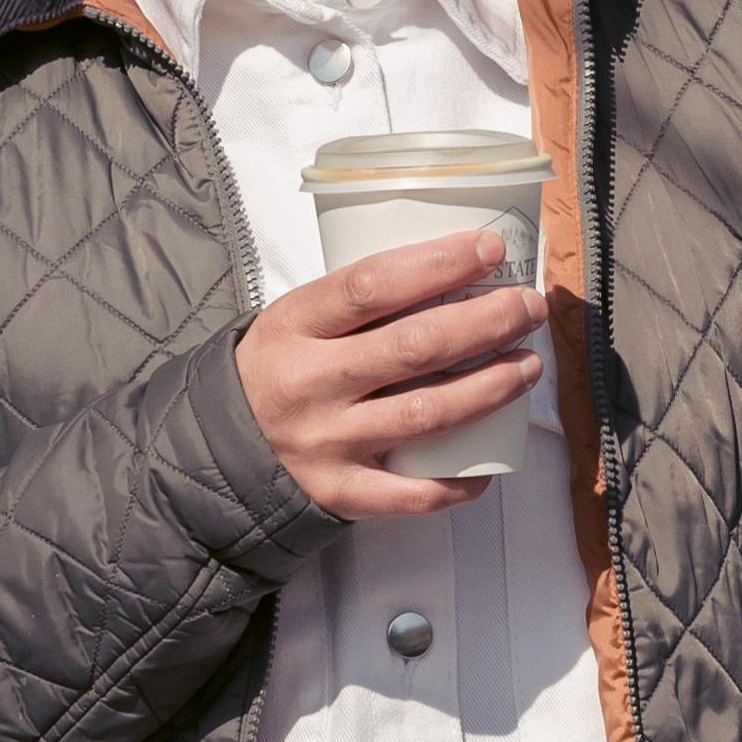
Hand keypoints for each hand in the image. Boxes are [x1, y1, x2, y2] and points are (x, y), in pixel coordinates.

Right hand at [234, 232, 547, 522]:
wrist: (213, 449)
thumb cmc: (275, 370)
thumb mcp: (293, 320)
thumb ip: (357, 304)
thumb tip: (455, 275)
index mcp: (294, 326)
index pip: (373, 285)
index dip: (439, 264)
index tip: (489, 248)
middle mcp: (310, 383)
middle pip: (415, 347)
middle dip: (486, 323)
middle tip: (527, 307)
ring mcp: (327, 443)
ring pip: (427, 414)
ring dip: (491, 388)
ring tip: (528, 366)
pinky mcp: (340, 493)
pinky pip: (413, 494)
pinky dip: (460, 479)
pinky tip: (492, 462)